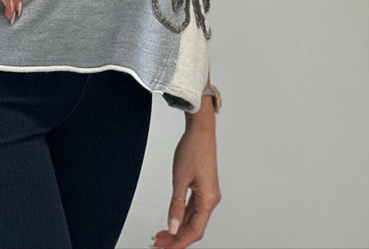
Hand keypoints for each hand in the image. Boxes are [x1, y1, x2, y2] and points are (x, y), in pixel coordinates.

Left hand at [151, 100, 220, 247]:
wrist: (200, 130)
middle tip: (158, 244)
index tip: (164, 248)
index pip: (194, 231)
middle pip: (194, 228)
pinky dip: (181, 217)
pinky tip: (171, 221)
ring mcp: (207, 194)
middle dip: (176, 238)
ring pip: (193, 219)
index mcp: (208, 199)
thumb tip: (172, 228)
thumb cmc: (192, 149)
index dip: (179, 243)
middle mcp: (210, 199)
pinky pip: (193, 209)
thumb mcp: (180, 179)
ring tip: (161, 235)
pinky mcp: (203, 188)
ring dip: (178, 228)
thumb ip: (176, 206)